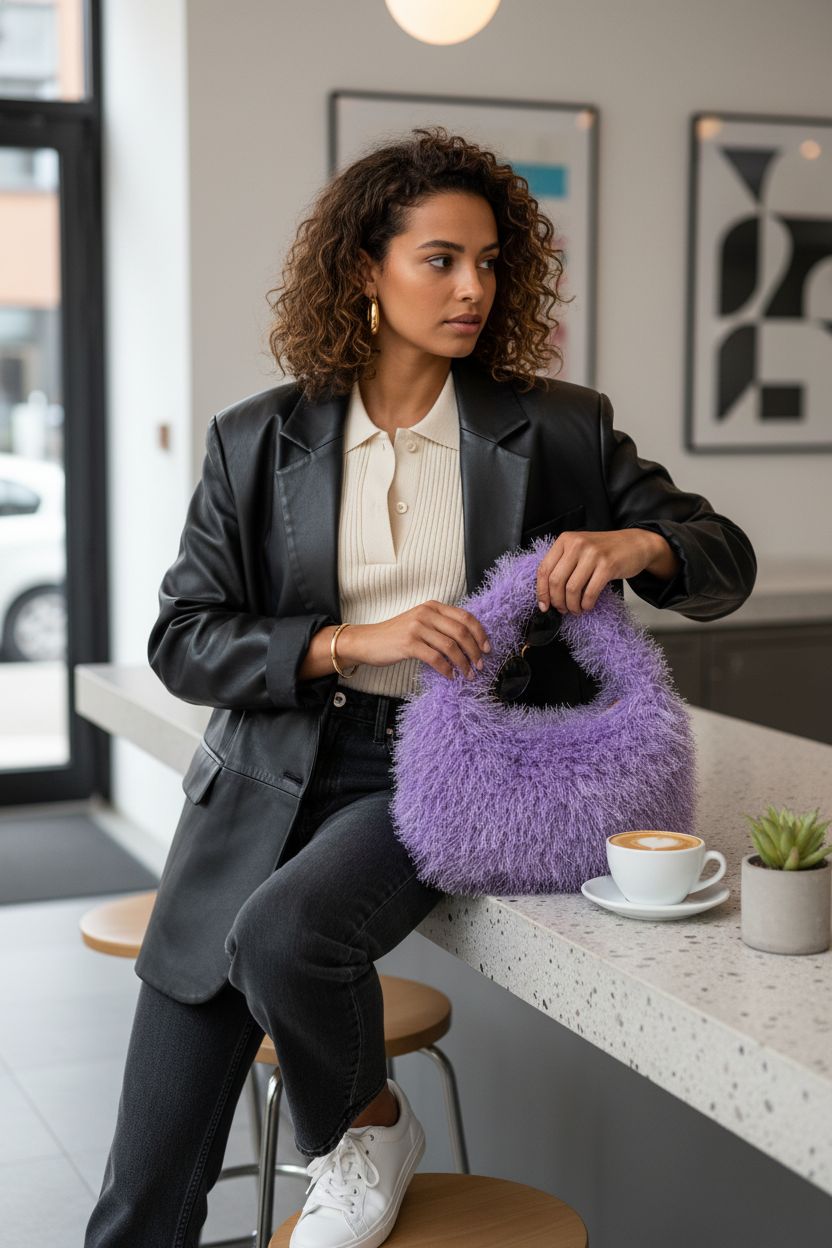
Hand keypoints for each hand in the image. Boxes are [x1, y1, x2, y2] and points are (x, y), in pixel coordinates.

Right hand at [339, 601, 491, 680]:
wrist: (367, 641)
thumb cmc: (396, 635)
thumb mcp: (420, 623)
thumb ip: (441, 626)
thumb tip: (468, 643)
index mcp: (433, 606)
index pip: (465, 616)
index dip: (480, 633)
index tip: (487, 648)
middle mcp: (426, 613)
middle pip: (461, 632)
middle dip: (474, 651)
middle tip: (479, 665)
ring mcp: (417, 628)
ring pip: (451, 646)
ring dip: (463, 664)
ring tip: (468, 675)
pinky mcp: (409, 644)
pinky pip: (436, 658)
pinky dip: (447, 670)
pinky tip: (450, 677)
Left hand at [535, 528, 677, 615]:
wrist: (634, 543)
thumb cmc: (605, 550)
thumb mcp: (580, 549)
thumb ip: (563, 564)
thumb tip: (547, 594)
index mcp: (565, 540)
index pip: (544, 569)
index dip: (541, 591)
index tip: (544, 606)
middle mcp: (577, 544)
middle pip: (556, 581)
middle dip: (557, 601)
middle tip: (562, 609)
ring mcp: (593, 554)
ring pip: (572, 589)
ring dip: (572, 605)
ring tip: (576, 609)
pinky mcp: (607, 565)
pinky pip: (590, 592)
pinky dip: (586, 604)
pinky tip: (587, 605)